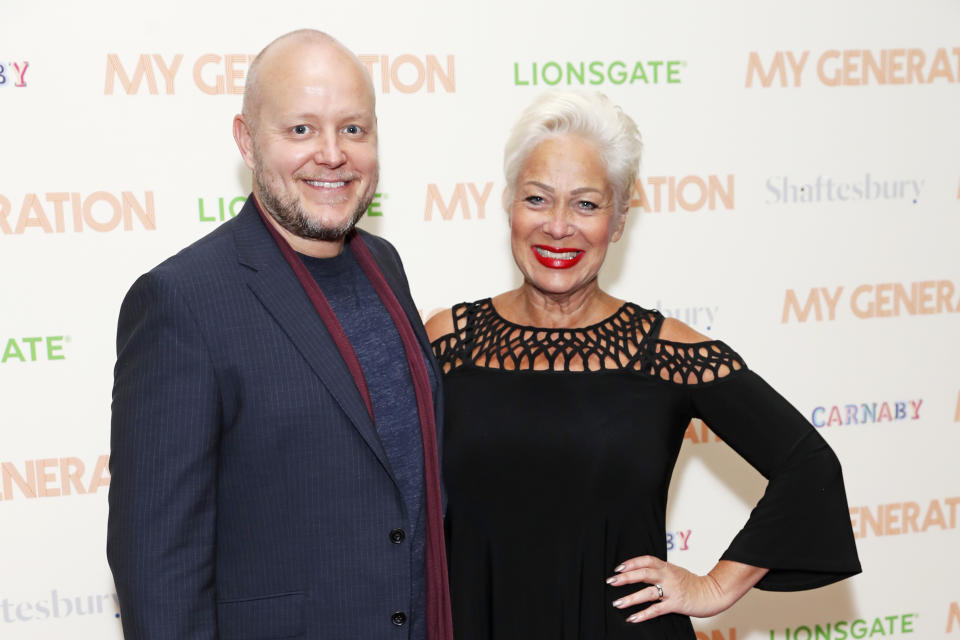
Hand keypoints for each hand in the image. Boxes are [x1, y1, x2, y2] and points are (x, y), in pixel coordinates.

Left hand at [606, 556, 755, 622]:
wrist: (712, 593)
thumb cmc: (692, 583)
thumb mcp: (675, 571)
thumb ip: (660, 571)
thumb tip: (640, 572)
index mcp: (667, 567)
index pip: (646, 560)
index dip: (632, 562)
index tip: (618, 568)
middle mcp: (668, 576)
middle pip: (644, 573)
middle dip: (626, 577)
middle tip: (611, 581)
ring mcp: (672, 590)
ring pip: (648, 592)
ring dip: (631, 598)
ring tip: (617, 603)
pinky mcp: (676, 604)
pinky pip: (657, 609)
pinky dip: (643, 614)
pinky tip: (632, 618)